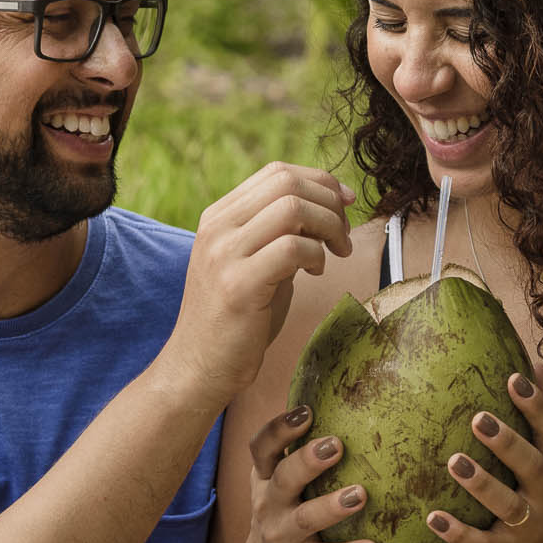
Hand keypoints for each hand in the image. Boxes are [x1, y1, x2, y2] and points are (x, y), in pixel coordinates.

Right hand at [160, 163, 354, 408]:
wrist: (197, 369)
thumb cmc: (236, 321)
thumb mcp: (254, 264)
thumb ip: (279, 235)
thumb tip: (328, 207)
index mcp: (218, 217)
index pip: (276, 173)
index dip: (320, 182)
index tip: (345, 204)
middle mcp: (217, 228)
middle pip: (287, 183)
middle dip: (329, 202)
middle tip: (343, 236)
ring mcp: (224, 255)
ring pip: (292, 208)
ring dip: (328, 227)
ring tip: (335, 253)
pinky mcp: (239, 285)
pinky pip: (293, 248)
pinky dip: (316, 255)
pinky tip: (315, 273)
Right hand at [234, 404, 378, 542]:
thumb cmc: (285, 519)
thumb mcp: (279, 488)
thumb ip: (298, 458)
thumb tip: (345, 405)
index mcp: (264, 479)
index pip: (261, 448)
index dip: (280, 428)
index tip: (307, 412)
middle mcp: (269, 504)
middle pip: (284, 478)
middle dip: (308, 460)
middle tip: (337, 444)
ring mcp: (282, 536)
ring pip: (305, 518)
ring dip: (332, 506)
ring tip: (360, 494)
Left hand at [424, 360, 542, 542]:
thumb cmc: (537, 502)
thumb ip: (541, 416)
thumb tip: (535, 365)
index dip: (537, 405)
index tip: (515, 377)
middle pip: (531, 465)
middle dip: (506, 442)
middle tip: (477, 418)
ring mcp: (527, 527)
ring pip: (506, 505)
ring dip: (481, 483)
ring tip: (454, 462)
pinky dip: (457, 532)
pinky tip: (433, 518)